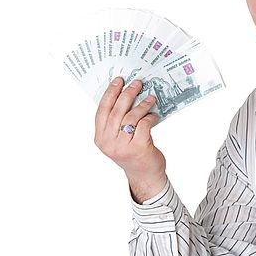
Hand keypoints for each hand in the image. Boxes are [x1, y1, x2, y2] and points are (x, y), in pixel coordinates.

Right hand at [94, 77, 167, 202]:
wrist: (144, 175)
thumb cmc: (132, 153)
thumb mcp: (118, 138)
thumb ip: (117, 121)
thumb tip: (126, 94)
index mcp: (100, 138)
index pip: (102, 111)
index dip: (110, 94)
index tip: (118, 81)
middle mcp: (108, 143)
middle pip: (117, 111)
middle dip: (127, 94)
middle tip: (137, 83)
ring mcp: (122, 146)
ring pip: (131, 117)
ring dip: (142, 105)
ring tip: (150, 98)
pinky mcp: (138, 148)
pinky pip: (144, 125)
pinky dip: (150, 117)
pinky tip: (154, 115)